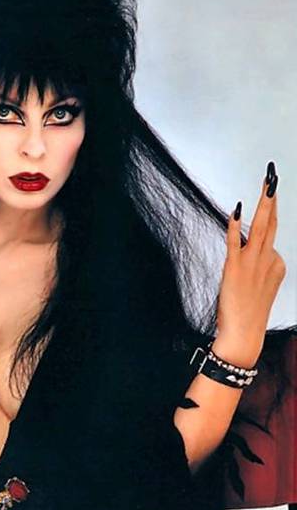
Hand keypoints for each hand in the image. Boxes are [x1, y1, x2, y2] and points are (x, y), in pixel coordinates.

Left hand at [215, 163, 285, 366]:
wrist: (244, 334)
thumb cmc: (248, 312)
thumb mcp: (260, 286)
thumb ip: (260, 266)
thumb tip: (255, 251)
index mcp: (276, 264)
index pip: (270, 235)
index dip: (264, 220)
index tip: (264, 197)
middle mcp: (267, 260)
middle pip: (272, 223)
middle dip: (272, 198)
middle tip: (273, 175)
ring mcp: (252, 263)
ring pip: (260, 227)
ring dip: (263, 203)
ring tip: (266, 183)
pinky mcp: (234, 268)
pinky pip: (234, 242)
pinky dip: (234, 225)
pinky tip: (234, 209)